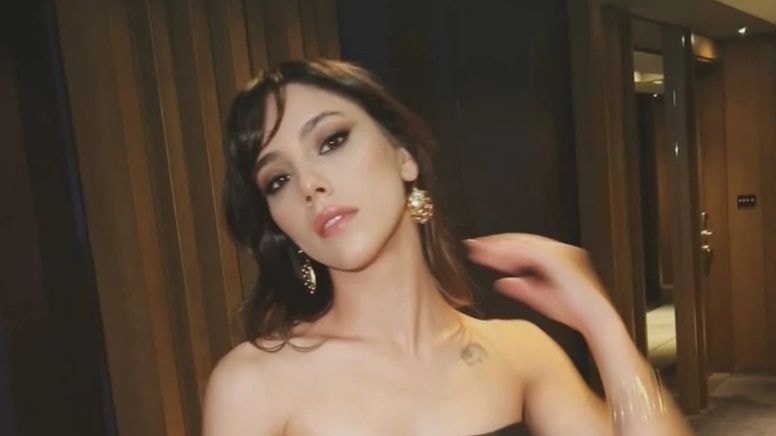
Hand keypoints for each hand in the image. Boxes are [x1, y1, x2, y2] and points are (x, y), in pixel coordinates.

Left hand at [464, 233, 614, 335]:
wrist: (595, 320)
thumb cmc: (573, 311)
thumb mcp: (539, 297)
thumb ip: (520, 287)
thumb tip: (499, 282)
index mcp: (556, 257)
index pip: (524, 246)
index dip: (500, 247)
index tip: (479, 251)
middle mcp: (560, 250)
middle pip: (521, 240)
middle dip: (495, 242)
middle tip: (471, 245)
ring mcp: (561, 253)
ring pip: (524, 243)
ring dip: (499, 246)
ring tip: (478, 251)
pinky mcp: (560, 260)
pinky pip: (531, 252)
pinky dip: (512, 253)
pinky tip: (496, 258)